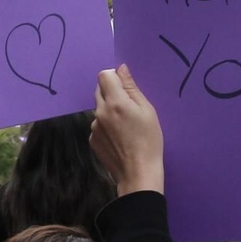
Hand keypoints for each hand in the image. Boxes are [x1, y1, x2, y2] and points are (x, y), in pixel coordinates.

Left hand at [91, 65, 164, 196]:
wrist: (138, 172)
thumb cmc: (149, 140)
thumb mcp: (147, 110)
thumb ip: (131, 88)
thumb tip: (121, 69)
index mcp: (115, 102)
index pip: (104, 75)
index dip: (115, 78)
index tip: (125, 88)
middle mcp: (100, 112)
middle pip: (100, 90)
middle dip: (112, 93)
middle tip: (128, 108)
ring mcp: (94, 127)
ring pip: (99, 109)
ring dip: (109, 111)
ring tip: (126, 127)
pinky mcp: (92, 140)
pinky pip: (98, 125)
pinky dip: (106, 126)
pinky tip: (119, 138)